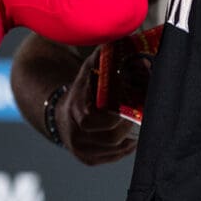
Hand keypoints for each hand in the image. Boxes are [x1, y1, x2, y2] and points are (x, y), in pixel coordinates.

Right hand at [56, 47, 137, 164]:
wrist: (59, 115)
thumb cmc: (80, 91)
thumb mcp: (87, 72)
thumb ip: (101, 59)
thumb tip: (120, 40)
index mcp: (76, 113)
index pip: (105, 118)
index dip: (122, 112)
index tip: (134, 103)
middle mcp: (76, 135)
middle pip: (112, 136)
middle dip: (129, 125)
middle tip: (141, 114)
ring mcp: (81, 150)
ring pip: (114, 149)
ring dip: (130, 137)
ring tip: (139, 125)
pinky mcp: (87, 160)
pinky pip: (112, 157)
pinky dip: (124, 148)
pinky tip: (131, 138)